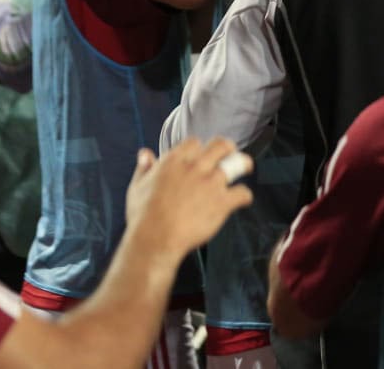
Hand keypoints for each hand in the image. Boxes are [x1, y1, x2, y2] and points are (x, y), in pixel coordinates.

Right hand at [124, 138, 253, 257]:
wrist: (155, 240)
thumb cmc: (143, 217)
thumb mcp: (137, 188)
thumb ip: (144, 168)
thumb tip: (145, 153)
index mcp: (174, 161)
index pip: (194, 142)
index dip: (199, 148)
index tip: (201, 156)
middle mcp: (195, 168)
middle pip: (220, 145)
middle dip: (227, 148)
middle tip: (230, 154)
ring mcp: (211, 183)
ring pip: (236, 164)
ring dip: (243, 164)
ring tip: (246, 166)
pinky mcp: (222, 202)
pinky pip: (242, 193)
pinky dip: (245, 196)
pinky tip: (243, 200)